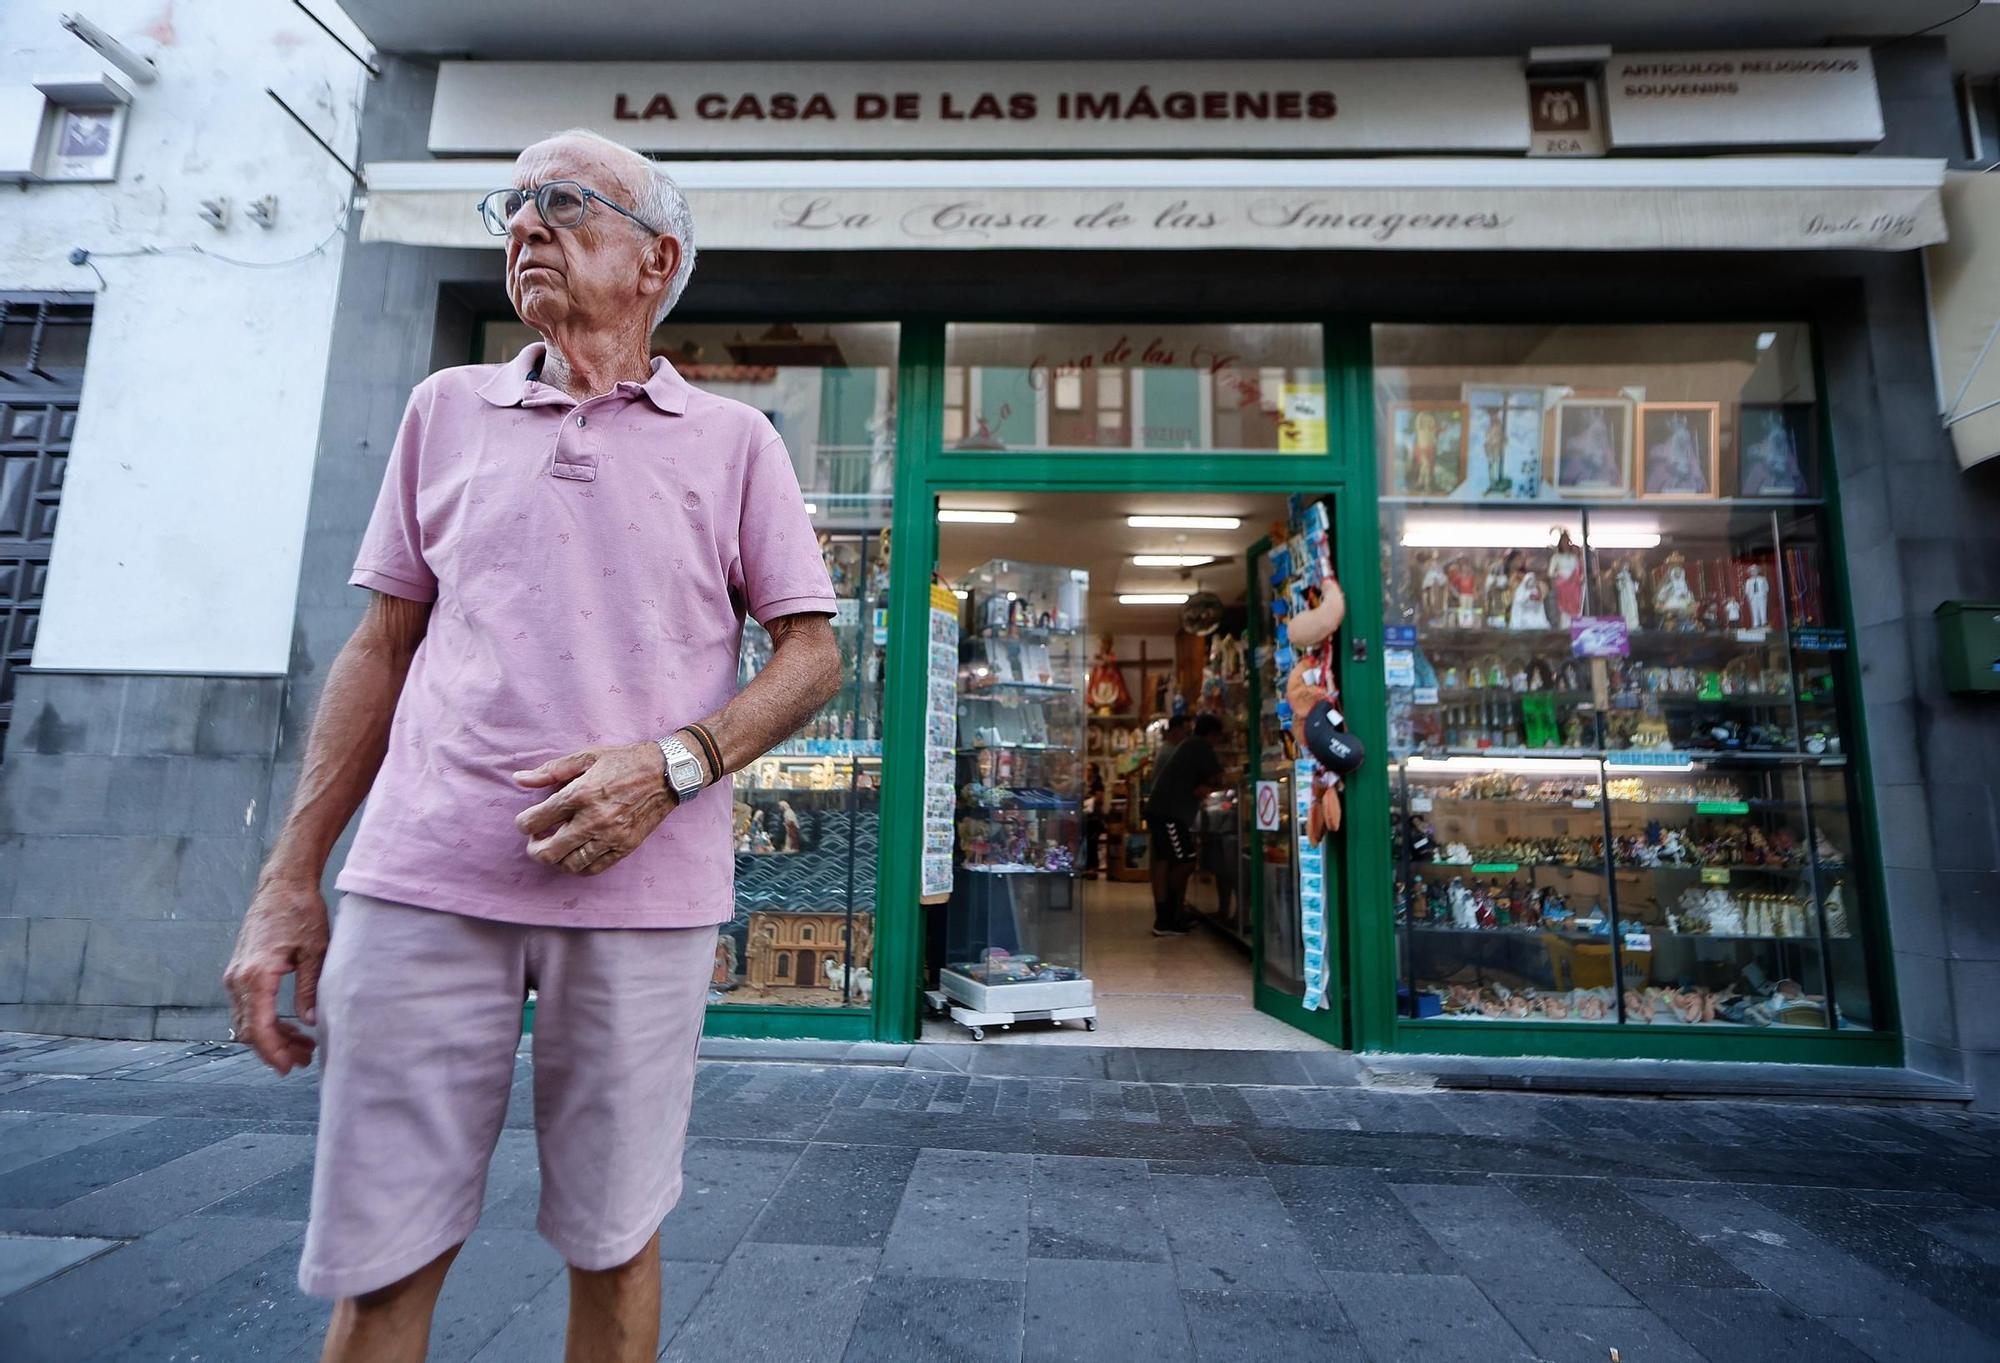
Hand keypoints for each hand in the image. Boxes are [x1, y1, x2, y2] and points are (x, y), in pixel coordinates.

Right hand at [223, 877, 328, 1074]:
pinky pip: (249, 1005)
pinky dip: (267, 1020)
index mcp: (255, 976)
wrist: (282, 884)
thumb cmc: (301, 913)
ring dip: (272, 1037)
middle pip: (249, 1030)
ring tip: (304, 1047)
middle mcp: (238, 978)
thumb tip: (309, 1023)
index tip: (289, 1068)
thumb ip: (309, 990)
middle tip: (303, 1061)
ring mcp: (235, 974)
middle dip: (275, 1050)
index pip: (258, 1029)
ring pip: (247, 1019)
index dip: (273, 1053)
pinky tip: (292, 1026)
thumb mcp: (315, 952)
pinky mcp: (240, 970)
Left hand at [513, 742, 675, 876]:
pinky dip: (579, 867)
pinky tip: (576, 855)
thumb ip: (551, 770)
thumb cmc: (625, 761)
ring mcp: (611, 836)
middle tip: (535, 841)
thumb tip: (519, 778)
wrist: (667, 773)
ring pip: (570, 865)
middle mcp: (593, 819)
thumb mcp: (587, 757)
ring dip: (556, 860)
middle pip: (548, 852)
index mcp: (580, 794)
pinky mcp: (625, 846)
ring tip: (557, 847)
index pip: (535, 821)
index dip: (524, 823)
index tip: (528, 821)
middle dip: (534, 850)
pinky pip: (594, 868)